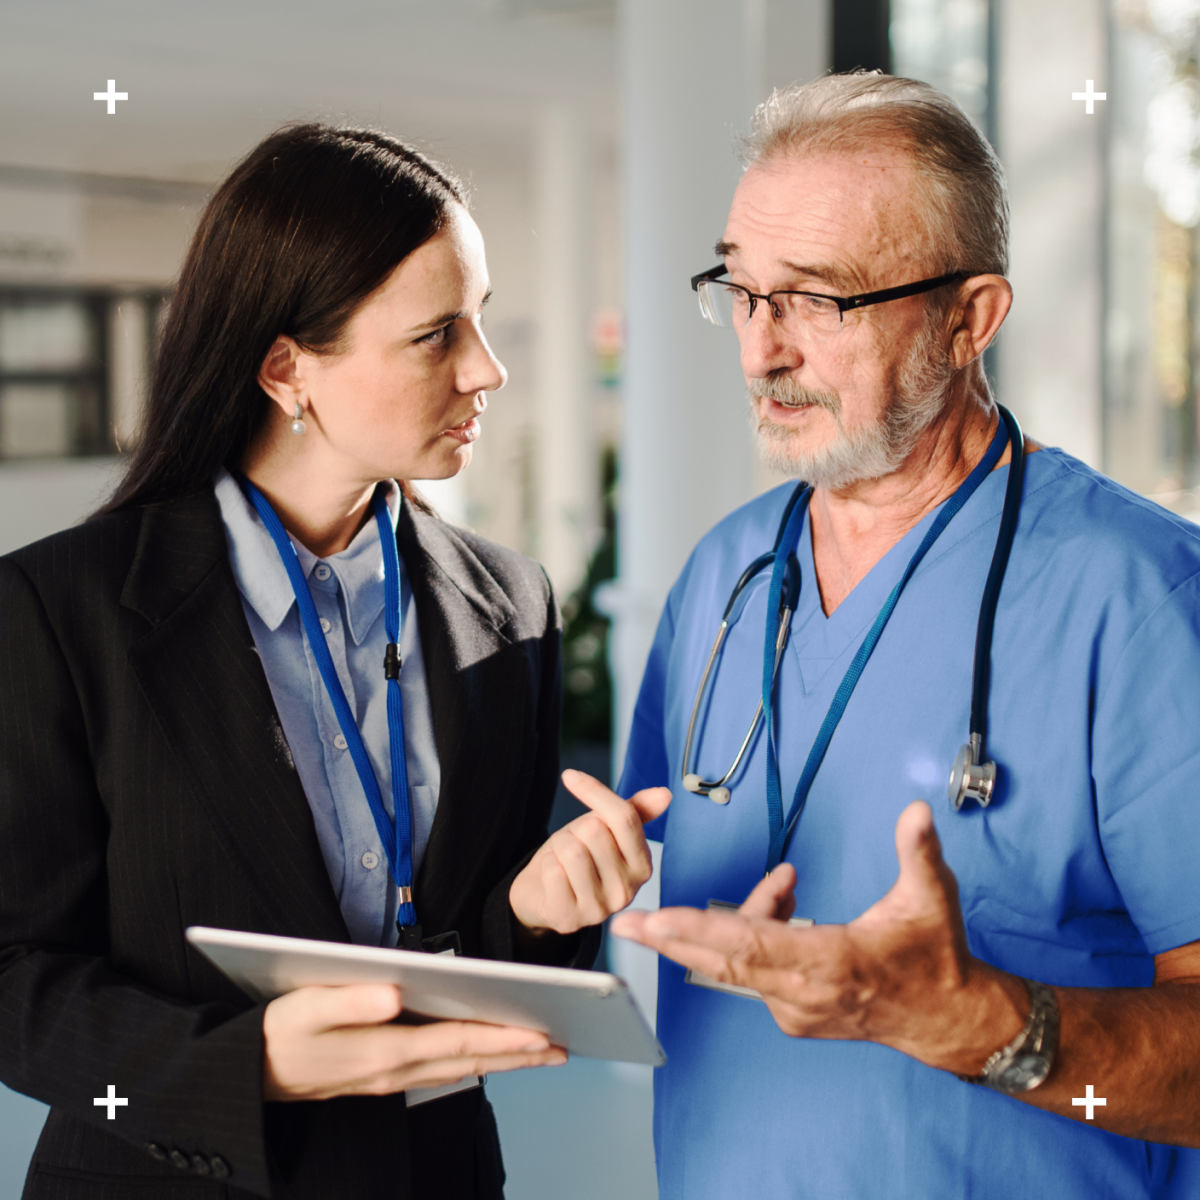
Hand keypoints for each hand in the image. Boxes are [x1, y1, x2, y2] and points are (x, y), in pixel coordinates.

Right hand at [262, 983, 566, 1100]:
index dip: (503, 1039)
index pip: (458, 1043)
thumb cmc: (280, 1033)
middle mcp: (395, 1070)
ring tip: (540, 1050)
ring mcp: (391, 1077)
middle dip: (518, 1054)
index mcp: (383, 1051)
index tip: (542, 1034)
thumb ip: (351, 999)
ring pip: (459, 1068)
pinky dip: (473, 1061)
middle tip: (563, 1047)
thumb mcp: (307, 1007)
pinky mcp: (385, 1074)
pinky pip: (441, 1069)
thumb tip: (394, 992)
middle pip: (469, 1060)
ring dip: (501, 1060)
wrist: (250, 1075)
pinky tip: (488, 1053)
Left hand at [509, 770, 670, 935]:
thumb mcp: (605, 829)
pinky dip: (546, 865)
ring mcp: (599, 909)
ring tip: (562, 861)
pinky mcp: (570, 919)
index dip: (594, 791)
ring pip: (572, 850)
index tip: (571, 776)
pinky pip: (553, 871)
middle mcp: (627, 891)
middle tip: (573, 844)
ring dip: (558, 847)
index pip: (624, 817)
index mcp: (643, 866)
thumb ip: (634, 812)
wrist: (543, 894)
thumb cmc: (579, 858)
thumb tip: (665, 794)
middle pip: (594, 831)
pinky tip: (553, 878)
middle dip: (575, 830)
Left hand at [611, 800, 1026, 1073]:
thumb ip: (919, 851)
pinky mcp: (794, 1016)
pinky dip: (757, 935)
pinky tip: (787, 904)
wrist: (946, 1019)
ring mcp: (795, 1010)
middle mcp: (802, 994)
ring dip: (740, 917)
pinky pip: (755, 970)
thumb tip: (916, 810)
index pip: (748, 945)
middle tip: (626, 922)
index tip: (656, 919)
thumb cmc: (935, 956)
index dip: (698, 929)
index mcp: (829, 963)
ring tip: (785, 884)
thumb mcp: (932, 898)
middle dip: (670, 938)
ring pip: (741, 959)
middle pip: (720, 962)